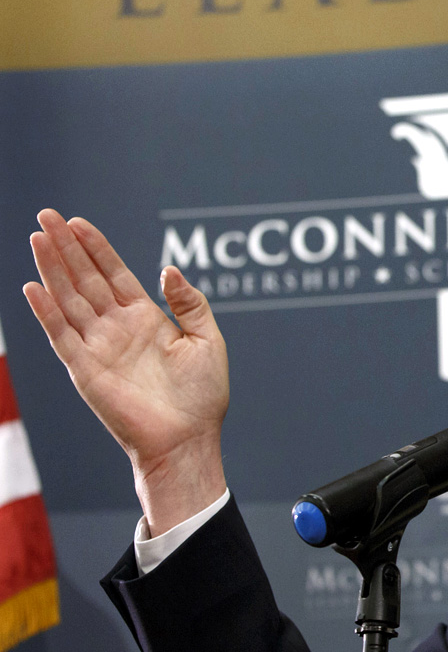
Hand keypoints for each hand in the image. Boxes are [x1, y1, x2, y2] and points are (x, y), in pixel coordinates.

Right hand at [24, 209, 228, 535]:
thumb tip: (167, 268)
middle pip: (85, 279)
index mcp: (146, 318)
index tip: (78, 222)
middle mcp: (117, 328)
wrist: (188, 439)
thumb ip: (190, 303)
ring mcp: (99, 347)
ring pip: (70, 299)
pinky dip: (46, 312)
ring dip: (52, 269)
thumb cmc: (203, 396)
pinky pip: (61, 336)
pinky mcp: (86, 371)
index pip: (114, 274)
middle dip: (66, 247)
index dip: (96, 247)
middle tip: (47, 214)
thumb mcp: (208, 340)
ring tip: (37, 237)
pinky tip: (33, 287)